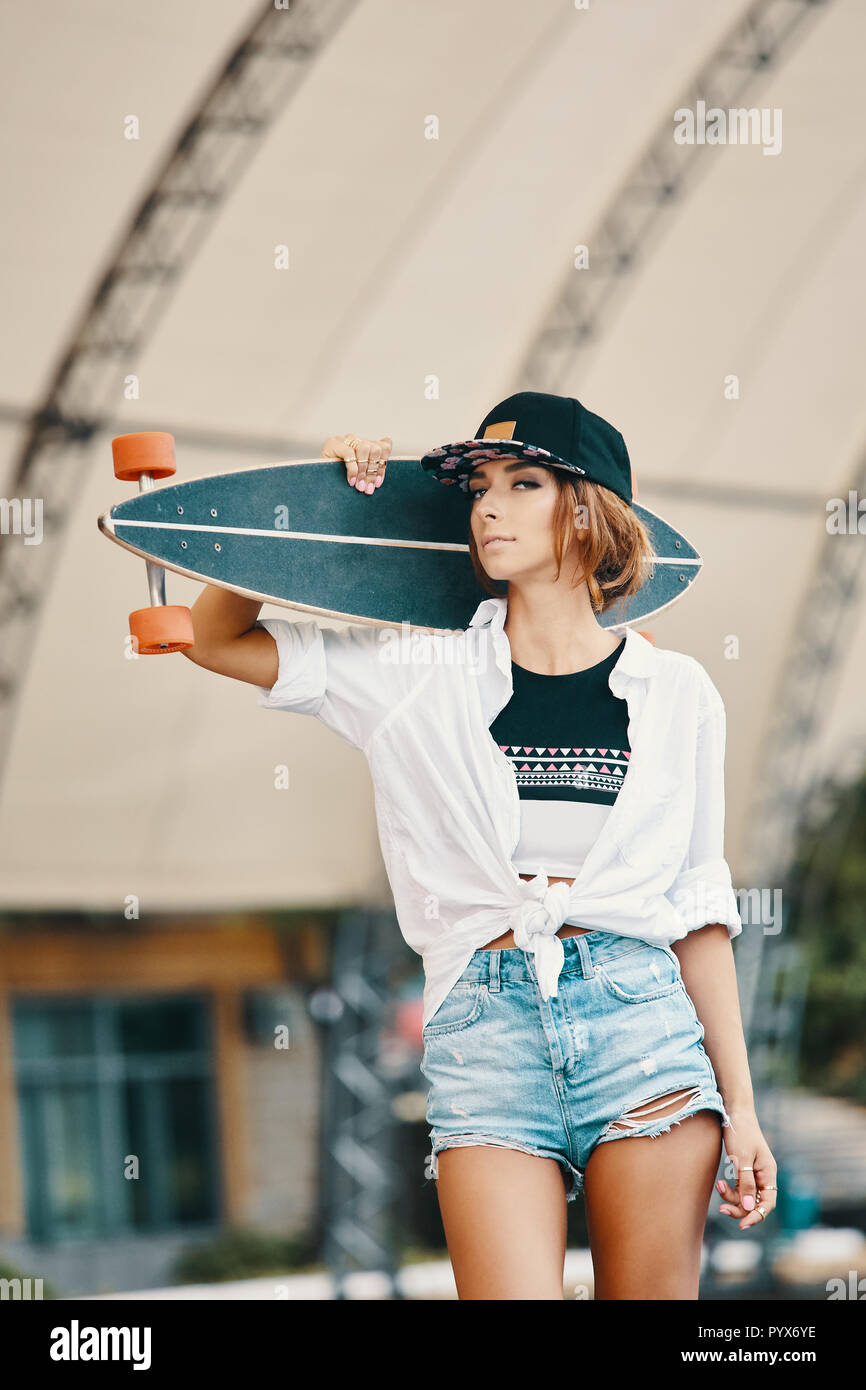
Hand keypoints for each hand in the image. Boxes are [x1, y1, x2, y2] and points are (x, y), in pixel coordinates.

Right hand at [320, 434, 391, 494]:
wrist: (317, 479)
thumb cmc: (340, 477)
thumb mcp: (360, 472)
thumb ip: (374, 462)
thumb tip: (388, 443)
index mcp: (365, 444)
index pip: (383, 448)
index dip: (383, 466)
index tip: (378, 484)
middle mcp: (356, 439)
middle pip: (375, 449)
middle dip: (373, 472)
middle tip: (368, 489)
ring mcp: (344, 439)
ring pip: (364, 449)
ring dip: (363, 471)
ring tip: (360, 486)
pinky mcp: (333, 443)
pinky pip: (349, 454)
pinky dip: (352, 470)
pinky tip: (350, 481)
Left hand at [715, 1106, 777, 1230]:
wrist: (734, 1111)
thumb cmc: (740, 1132)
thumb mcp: (742, 1158)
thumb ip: (746, 1183)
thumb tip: (750, 1208)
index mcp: (768, 1173)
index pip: (768, 1203)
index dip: (757, 1216)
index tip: (742, 1225)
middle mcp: (763, 1175)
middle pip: (756, 1203)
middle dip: (740, 1209)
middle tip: (723, 1210)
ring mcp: (753, 1173)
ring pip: (745, 1197)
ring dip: (732, 1197)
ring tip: (718, 1186)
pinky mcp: (743, 1169)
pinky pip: (739, 1188)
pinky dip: (729, 1189)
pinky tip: (719, 1184)